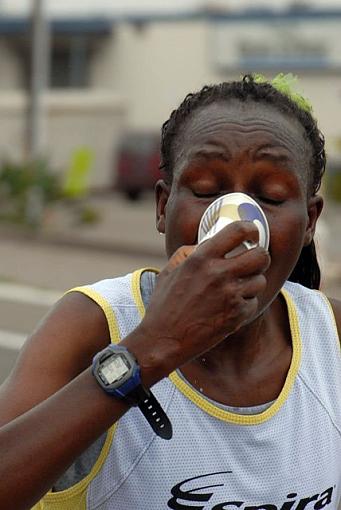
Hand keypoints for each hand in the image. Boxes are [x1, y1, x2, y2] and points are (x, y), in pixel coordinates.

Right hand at [125, 221, 270, 384]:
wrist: (163, 340)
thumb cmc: (164, 306)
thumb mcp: (170, 271)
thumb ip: (190, 253)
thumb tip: (208, 243)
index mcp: (201, 258)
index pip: (238, 231)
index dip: (250, 229)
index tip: (252, 234)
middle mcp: (219, 274)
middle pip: (260, 255)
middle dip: (260, 257)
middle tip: (252, 262)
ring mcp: (230, 296)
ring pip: (260, 280)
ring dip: (252, 283)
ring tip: (237, 287)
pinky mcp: (236, 316)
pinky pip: (253, 303)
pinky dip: (245, 305)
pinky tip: (230, 307)